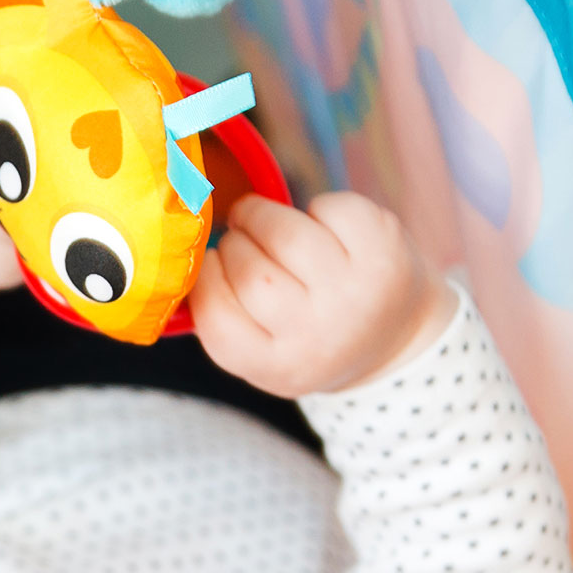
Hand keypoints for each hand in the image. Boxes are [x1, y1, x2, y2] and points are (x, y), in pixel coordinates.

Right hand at [190, 191, 454, 396]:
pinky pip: (330, 207)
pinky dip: (316, 207)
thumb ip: (217, 315)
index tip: (213, 264)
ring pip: (285, 232)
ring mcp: (355, 292)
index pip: (214, 311)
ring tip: (264, 221)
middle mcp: (317, 333)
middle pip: (249, 269)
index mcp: (274, 365)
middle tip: (241, 240)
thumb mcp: (257, 350)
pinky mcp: (383, 252)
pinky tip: (320, 227)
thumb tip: (178, 250)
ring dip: (263, 215)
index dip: (205, 276)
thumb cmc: (303, 334)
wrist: (394, 336)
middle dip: (235, 242)